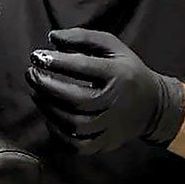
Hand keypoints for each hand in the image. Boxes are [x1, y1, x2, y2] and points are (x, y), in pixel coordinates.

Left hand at [25, 28, 184, 154]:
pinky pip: (76, 146)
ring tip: (36, 92)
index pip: (83, 68)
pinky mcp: (105, 143)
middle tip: (31, 74)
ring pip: (73, 124)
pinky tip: (48, 117)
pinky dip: (57, 134)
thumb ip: (81, 37)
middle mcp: (114, 102)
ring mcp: (110, 126)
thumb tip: (52, 38)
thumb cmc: (126, 70)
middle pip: (75, 99)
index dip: (56, 61)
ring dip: (47, 108)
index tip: (36, 56)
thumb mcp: (111, 46)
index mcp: (118, 75)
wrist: (153, 105)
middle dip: (46, 86)